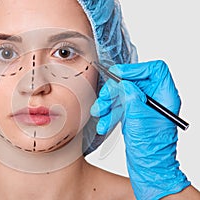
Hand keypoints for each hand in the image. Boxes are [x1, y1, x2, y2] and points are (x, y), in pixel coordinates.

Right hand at [91, 60, 189, 199]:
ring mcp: (143, 108)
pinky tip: (103, 124)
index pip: (154, 70)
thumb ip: (131, 96)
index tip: (118, 74)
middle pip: (133, 82)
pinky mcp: (133, 115)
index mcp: (165, 96)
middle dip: (115, 90)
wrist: (148, 169)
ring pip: (123, 95)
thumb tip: (123, 82)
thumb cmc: (151, 149)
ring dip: (108, 103)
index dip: (135, 69)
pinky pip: (119, 107)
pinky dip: (109, 114)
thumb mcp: (139, 117)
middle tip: (104, 98)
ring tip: (99, 113)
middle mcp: (155, 99)